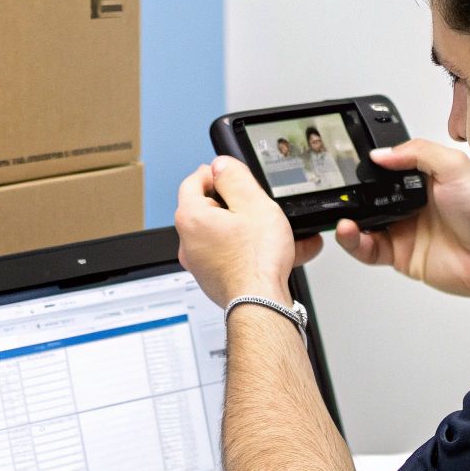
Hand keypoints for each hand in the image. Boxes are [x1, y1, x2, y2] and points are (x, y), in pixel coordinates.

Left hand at [175, 157, 324, 306]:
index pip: (193, 181)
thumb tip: (221, 165)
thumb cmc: (256, 260)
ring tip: (280, 230)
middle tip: (258, 203)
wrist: (261, 305)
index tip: (231, 174)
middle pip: (209, 209)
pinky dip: (252, 250)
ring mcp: (200, 263)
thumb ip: (234, 177)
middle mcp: (188, 241)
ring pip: (224, 234)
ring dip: (250, 228)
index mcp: (191, 217)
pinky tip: (281, 252)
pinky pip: (232, 255)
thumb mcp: (253, 203)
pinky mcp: (214, 279)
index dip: (214, 173)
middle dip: (237, 204)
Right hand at [335, 140, 469, 319]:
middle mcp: (410, 203)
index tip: (348, 163)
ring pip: (362, 223)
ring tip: (341, 215)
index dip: (365, 166)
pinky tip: (349, 232)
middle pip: (368, 196)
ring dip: (346, 219)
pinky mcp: (399, 256)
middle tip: (336, 191)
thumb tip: (381, 153)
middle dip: (349, 194)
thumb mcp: (455, 167)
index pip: (384, 168)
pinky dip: (353, 242)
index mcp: (423, 178)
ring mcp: (403, 230)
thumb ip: (417, 152)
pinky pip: (367, 249)